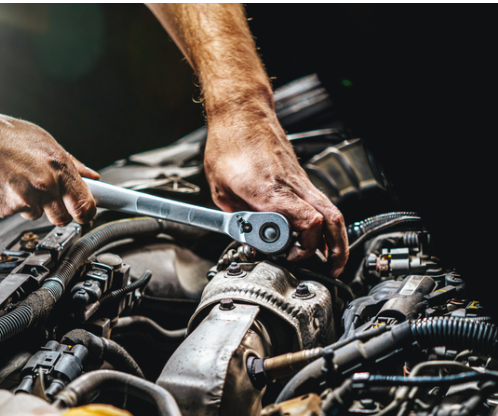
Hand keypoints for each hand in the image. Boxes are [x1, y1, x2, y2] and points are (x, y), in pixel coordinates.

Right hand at [0, 109, 98, 225]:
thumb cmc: (2, 135)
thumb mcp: (44, 141)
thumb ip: (72, 163)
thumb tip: (92, 176)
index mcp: (58, 168)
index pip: (85, 206)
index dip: (86, 213)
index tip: (85, 214)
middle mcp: (44, 186)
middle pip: (63, 219)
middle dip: (58, 212)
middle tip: (45, 194)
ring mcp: (22, 201)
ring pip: (36, 215)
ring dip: (30, 205)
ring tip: (15, 180)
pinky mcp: (2, 211)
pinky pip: (13, 214)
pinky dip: (9, 204)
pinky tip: (1, 184)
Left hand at [204, 106, 347, 276]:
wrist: (241, 114)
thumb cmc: (229, 144)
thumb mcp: (220, 189)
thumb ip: (237, 217)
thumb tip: (250, 239)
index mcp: (269, 191)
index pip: (306, 222)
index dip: (302, 246)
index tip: (285, 255)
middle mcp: (292, 186)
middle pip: (329, 220)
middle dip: (334, 250)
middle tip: (329, 270)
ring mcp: (300, 181)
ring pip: (331, 212)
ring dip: (336, 240)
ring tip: (332, 261)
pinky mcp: (300, 179)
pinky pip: (322, 204)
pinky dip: (326, 225)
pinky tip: (317, 237)